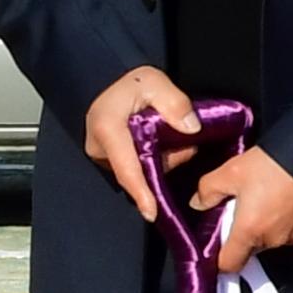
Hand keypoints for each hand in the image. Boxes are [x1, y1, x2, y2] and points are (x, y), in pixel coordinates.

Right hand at [82, 68, 203, 220]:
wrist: (105, 80)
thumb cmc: (128, 81)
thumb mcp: (153, 81)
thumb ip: (173, 102)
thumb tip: (192, 128)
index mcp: (108, 130)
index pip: (127, 168)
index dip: (141, 192)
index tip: (152, 212)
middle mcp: (101, 149)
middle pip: (139, 171)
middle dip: (165, 161)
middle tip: (181, 141)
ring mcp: (105, 156)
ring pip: (141, 170)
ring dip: (162, 158)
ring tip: (170, 135)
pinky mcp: (112, 158)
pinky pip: (137, 165)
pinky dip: (154, 157)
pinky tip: (161, 141)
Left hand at [200, 145, 292, 270]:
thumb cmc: (274, 163)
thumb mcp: (231, 170)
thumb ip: (208, 189)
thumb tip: (198, 202)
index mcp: (249, 231)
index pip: (229, 264)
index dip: (219, 258)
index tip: (218, 243)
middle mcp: (273, 240)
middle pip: (250, 249)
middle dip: (244, 232)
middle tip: (244, 205)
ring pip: (271, 239)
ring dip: (266, 226)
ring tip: (268, 197)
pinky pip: (291, 232)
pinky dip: (285, 222)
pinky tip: (285, 199)